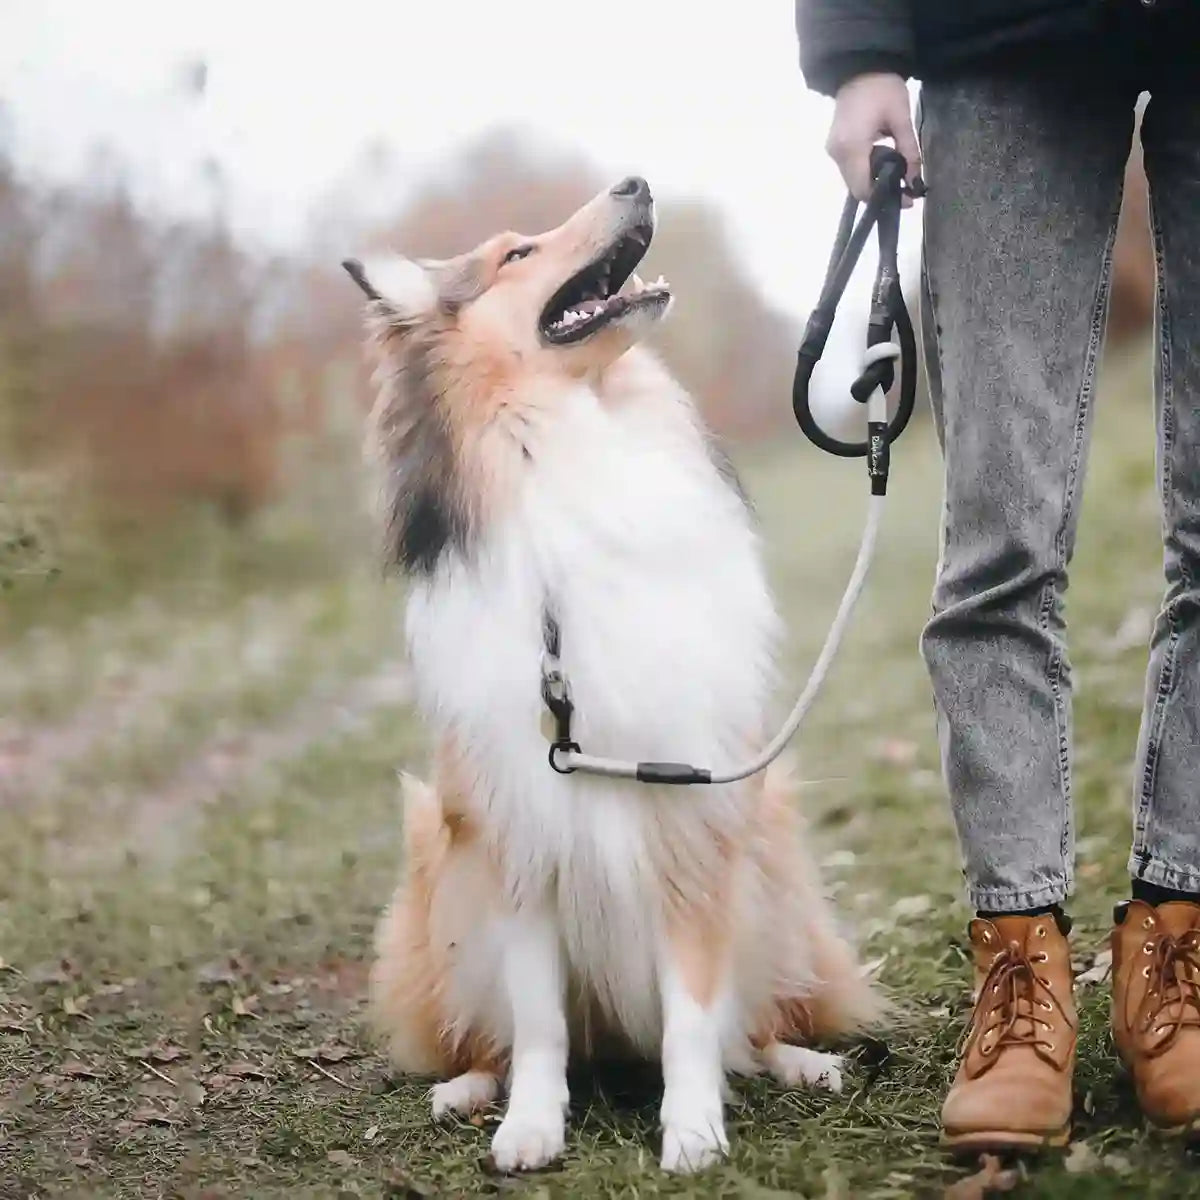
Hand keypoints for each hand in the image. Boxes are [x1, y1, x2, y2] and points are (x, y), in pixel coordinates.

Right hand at [826, 73, 921, 204]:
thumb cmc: (882, 87)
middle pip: (857, 188)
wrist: (859, 65)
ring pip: (853, 181)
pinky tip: (883, 163)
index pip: (864, 188)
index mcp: (852, 147)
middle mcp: (837, 154)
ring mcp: (833, 151)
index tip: (906, 198)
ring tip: (897, 175)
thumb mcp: (901, 118)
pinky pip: (851, 170)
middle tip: (905, 189)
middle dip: (880, 192)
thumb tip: (915, 182)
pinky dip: (866, 172)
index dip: (884, 198)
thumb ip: (909, 152)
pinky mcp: (835, 147)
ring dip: (874, 182)